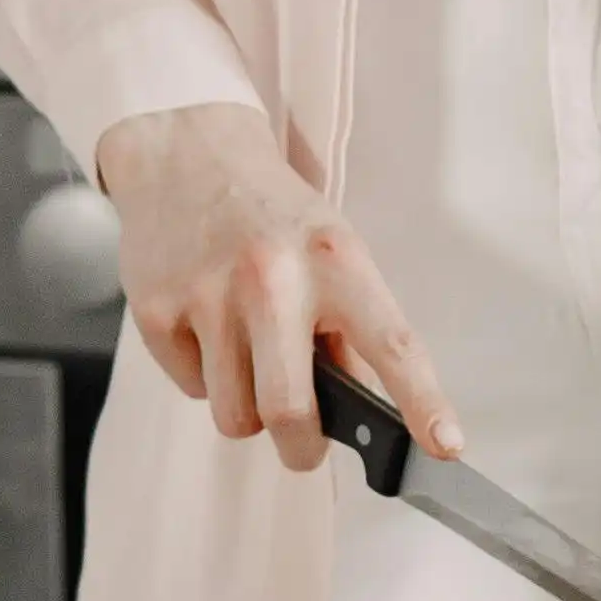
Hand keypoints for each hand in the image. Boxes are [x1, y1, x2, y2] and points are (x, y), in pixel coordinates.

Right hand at [85, 102, 462, 474]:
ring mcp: (209, 294)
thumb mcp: (329, 249)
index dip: (423, 402)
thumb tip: (363, 412)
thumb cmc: (269, 213)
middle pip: (289, 411)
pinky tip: (206, 329)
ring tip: (248, 359)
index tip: (445, 446)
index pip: (391, 342)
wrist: (183, 152)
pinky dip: (204, 376)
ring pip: (235, 415)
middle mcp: (273, 277)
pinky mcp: (156, 309)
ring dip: (247, 407)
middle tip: (304, 443)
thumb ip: (349, 327)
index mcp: (335, 260)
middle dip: (301, 448)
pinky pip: (191, 388)